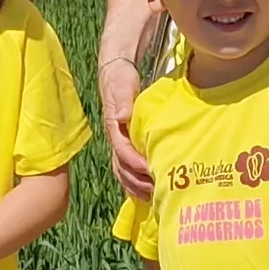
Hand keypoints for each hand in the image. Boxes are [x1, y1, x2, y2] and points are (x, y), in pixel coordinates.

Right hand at [100, 59, 154, 195]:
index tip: (150, 170)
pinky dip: (136, 182)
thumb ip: (122, 99)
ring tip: (153, 197)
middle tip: (155, 191)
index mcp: (113, 128)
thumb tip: (123, 116)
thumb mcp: (122, 84)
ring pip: (123, 171)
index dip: (134, 163)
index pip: (122, 151)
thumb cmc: (121, 78)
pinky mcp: (126, 145)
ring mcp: (119, 143)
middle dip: (136, 182)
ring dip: (136, 186)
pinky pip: (127, 168)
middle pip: (121, 167)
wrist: (116, 72)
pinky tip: (148, 192)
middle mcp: (115, 139)